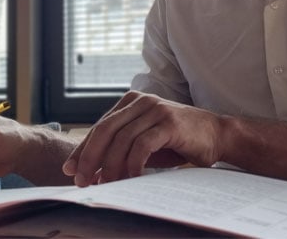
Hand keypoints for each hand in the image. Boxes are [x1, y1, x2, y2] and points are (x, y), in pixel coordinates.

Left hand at [62, 91, 223, 185]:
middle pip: (105, 130)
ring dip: (110, 165)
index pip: (100, 127)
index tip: (70, 170)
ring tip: (105, 184)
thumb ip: (120, 150)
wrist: (217, 135)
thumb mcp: (144, 144)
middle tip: (81, 180)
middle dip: (89, 157)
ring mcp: (154, 109)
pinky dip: (132, 164)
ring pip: (121, 139)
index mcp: (130, 102)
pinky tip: (130, 178)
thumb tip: (91, 172)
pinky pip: (141, 145)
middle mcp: (140, 101)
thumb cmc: (178, 141)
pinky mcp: (168, 122)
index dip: (83, 150)